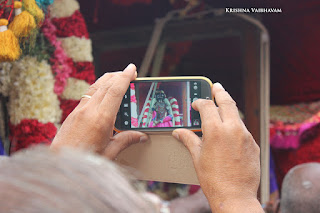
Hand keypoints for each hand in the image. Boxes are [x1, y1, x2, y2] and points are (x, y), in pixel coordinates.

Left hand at [51, 64, 148, 159]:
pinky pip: (88, 93)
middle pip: (106, 84)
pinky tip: (102, 90)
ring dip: (108, 78)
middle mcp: (89, 110)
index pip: (115, 91)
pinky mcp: (73, 113)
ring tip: (118, 76)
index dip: (125, 77)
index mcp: (101, 119)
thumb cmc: (84, 160)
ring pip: (95, 87)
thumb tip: (141, 137)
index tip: (132, 69)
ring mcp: (79, 110)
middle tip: (130, 72)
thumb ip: (126, 141)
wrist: (58, 164)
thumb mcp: (110, 152)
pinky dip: (98, 87)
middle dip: (119, 75)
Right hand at [172, 83, 261, 211]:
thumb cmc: (213, 179)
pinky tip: (230, 133)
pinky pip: (243, 130)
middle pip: (227, 102)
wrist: (235, 196)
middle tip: (216, 87)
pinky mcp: (253, 144)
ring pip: (237, 115)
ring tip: (223, 108)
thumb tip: (178, 132)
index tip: (196, 103)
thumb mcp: (197, 157)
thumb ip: (188, 139)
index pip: (207, 106)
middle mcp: (233, 129)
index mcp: (215, 131)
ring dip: (229, 110)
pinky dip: (236, 126)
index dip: (200, 102)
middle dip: (220, 92)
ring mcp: (246, 136)